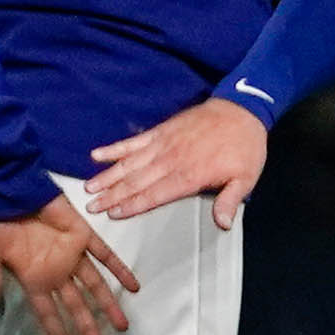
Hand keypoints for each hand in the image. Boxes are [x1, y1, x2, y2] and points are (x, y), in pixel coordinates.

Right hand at [0, 195, 138, 334]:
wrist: (10, 189)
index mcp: (34, 279)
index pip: (49, 314)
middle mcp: (56, 271)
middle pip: (76, 306)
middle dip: (88, 327)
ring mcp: (71, 254)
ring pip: (95, 285)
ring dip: (108, 305)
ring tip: (122, 326)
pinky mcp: (83, 236)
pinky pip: (106, 255)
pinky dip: (120, 270)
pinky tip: (134, 287)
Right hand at [85, 98, 269, 228]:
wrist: (242, 111)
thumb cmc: (244, 148)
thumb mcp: (246, 178)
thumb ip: (230, 201)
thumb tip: (222, 224)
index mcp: (189, 176)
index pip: (155, 194)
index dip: (133, 205)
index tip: (114, 214)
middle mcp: (171, 161)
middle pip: (136, 181)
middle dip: (112, 195)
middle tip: (90, 206)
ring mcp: (162, 144)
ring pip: (129, 163)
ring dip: (108, 176)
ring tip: (89, 186)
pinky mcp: (160, 131)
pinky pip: (133, 142)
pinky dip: (114, 149)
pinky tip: (97, 155)